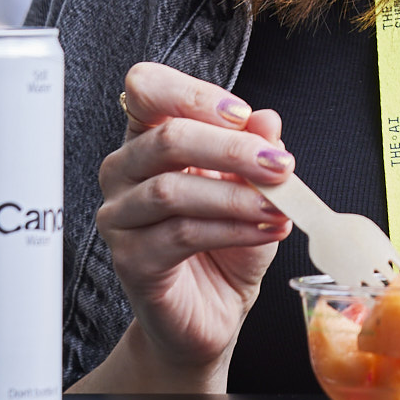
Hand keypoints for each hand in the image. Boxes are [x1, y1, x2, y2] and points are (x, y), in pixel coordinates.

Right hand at [87, 62, 294, 389]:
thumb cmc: (226, 242)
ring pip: (172, 190)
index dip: (193, 94)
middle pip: (165, 139)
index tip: (244, 116)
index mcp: (147, 138)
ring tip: (278, 206)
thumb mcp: (253, 188)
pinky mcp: (129, 260)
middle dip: (232, 149)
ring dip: (236, 196)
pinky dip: (230, 229)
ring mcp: (119, 217)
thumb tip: (268, 122)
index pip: (147, 89)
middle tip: (280, 165)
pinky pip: (179, 235)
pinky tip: (264, 231)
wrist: (212, 310)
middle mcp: (124, 171)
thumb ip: (256, 151)